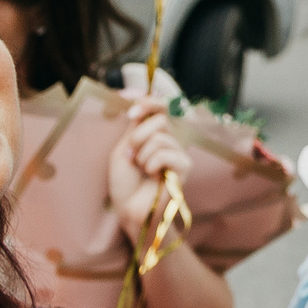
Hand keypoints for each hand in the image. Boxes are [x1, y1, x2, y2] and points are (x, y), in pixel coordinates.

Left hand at [109, 100, 190, 247]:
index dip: (150, 102)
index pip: (161, 108)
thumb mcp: (123, 149)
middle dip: (138, 136)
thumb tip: (140, 97)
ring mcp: (179, 153)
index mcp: (154, 135)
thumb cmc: (125, 183)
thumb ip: (135, 127)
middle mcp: (170, 141)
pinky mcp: (184, 167)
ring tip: (142, 170)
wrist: (129, 209)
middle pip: (159, 120)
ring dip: (142, 155)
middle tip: (131, 155)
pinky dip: (152, 164)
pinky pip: (166, 153)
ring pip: (160, 137)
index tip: (132, 111)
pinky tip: (152, 176)